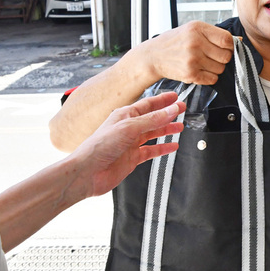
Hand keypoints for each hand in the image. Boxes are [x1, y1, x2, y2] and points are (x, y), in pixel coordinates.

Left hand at [67, 91, 184, 200]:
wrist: (87, 173)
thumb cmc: (99, 147)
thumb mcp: (129, 128)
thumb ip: (153, 120)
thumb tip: (172, 110)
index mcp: (125, 115)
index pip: (148, 104)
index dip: (163, 101)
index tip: (175, 97)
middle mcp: (128, 128)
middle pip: (153, 118)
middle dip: (168, 114)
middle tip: (182, 110)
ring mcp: (130, 143)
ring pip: (153, 134)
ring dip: (166, 130)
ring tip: (180, 127)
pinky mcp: (132, 158)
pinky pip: (151, 151)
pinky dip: (163, 148)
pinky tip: (172, 146)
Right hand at [141, 21, 233, 85]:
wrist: (153, 56)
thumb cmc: (174, 42)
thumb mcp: (193, 30)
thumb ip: (215, 34)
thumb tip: (239, 40)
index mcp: (197, 28)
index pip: (227, 40)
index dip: (229, 46)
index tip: (224, 48)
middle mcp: (195, 43)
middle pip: (226, 56)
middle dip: (222, 58)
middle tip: (212, 56)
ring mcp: (193, 59)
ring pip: (221, 68)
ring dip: (215, 68)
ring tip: (203, 62)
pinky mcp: (190, 74)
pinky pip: (213, 79)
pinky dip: (209, 77)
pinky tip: (200, 70)